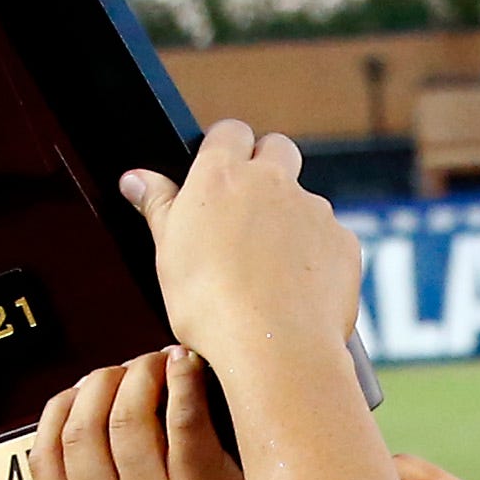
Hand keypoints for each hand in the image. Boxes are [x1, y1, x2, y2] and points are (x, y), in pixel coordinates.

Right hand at [36, 348, 261, 479]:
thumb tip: (82, 394)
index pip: (45, 459)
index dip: (63, 409)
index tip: (88, 386)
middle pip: (83, 431)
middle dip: (103, 383)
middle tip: (133, 366)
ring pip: (126, 420)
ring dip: (141, 374)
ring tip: (162, 361)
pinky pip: (182, 421)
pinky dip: (181, 380)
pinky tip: (186, 363)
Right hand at [118, 121, 361, 382]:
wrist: (273, 348)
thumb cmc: (211, 305)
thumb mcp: (167, 253)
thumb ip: (158, 206)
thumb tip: (135, 179)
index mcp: (223, 176)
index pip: (229, 131)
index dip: (226, 148)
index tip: (219, 172)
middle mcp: (273, 181)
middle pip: (278, 149)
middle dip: (267, 167)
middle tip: (247, 211)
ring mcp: (314, 210)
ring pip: (305, 200)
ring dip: (291, 221)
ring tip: (270, 269)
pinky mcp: (344, 243)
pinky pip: (329, 240)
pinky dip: (317, 258)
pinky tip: (298, 290)